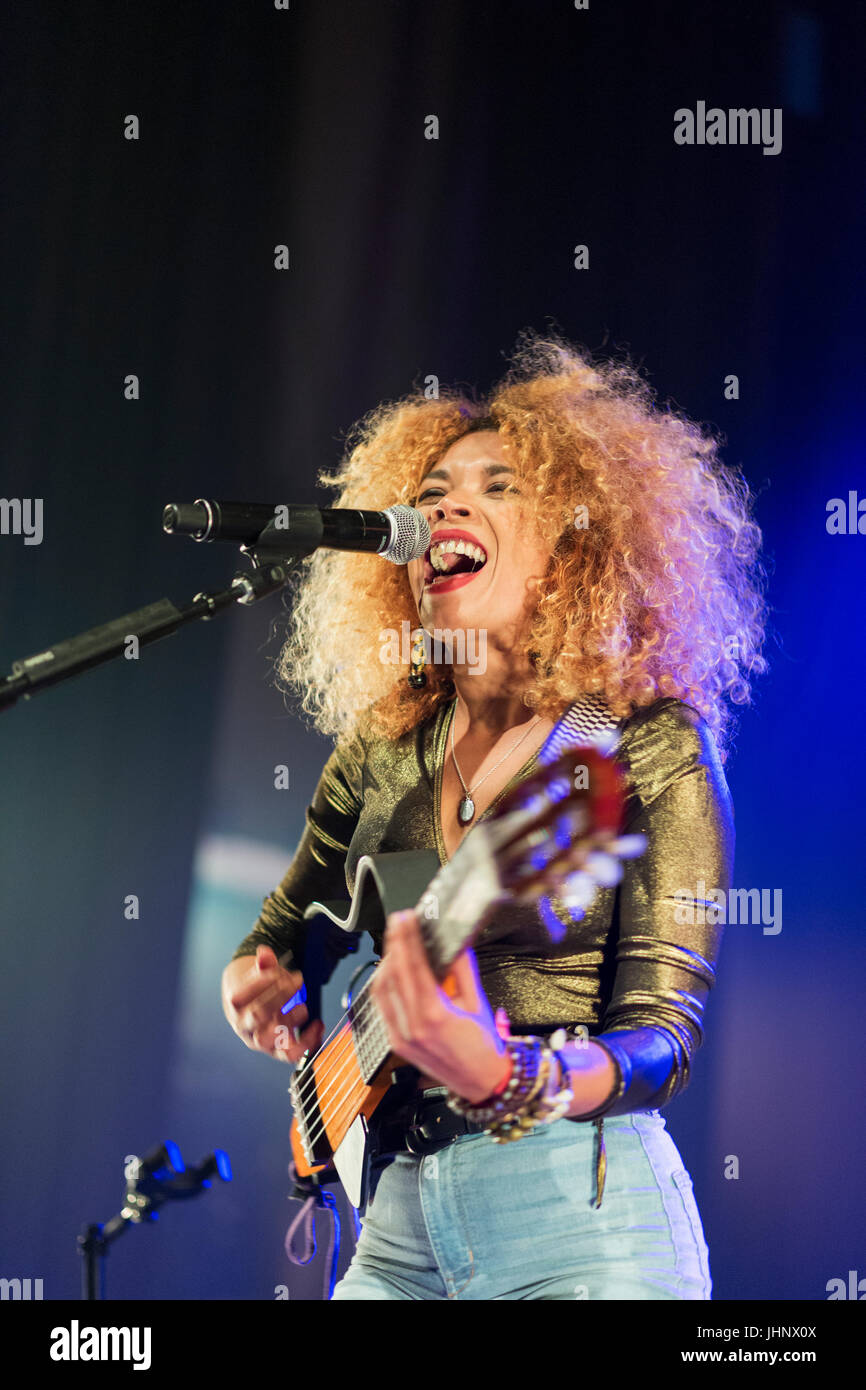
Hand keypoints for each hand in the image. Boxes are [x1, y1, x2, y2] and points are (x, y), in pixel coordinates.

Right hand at [221, 946, 324, 1063]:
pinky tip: (319, 1025)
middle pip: (258, 1016)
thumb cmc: (257, 986)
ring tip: (302, 1005)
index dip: (261, 983)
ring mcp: (261, 1040)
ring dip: (291, 1020)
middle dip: (279, 996)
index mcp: (235, 1005)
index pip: (241, 998)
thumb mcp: (257, 972)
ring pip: (273, 1039)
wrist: (254, 1006)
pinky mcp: (278, 1050)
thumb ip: (263, 963)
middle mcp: (245, 1026)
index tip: (278, 972)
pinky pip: (292, 1054)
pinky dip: (308, 1041)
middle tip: (296, 981)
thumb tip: (265, 953)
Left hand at [369, 909, 509, 1103]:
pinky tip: (390, 970)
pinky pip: (382, 1007)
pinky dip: (383, 984)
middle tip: (398, 922)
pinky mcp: (396, 1043)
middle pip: (394, 975)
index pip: (414, 967)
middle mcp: (412, 1027)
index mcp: (435, 1016)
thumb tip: (455, 943)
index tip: (407, 919)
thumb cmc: (483, 1047)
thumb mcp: (477, 1003)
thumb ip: (463, 971)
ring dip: (386, 962)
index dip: (408, 939)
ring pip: (381, 990)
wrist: (481, 1083)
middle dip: (394, 943)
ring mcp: (400, 1037)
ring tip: (395, 941)